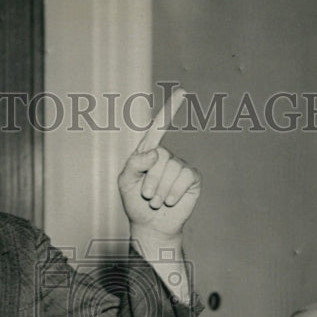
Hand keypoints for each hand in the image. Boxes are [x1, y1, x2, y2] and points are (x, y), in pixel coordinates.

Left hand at [118, 87, 200, 237]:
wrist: (151, 226)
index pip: (158, 127)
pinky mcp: (192, 179)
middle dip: (150, 180)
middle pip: (160, 157)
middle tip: (146, 196)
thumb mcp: (124, 183)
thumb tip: (156, 153)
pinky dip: (174, 192)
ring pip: (172, 169)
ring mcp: (180, 167)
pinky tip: (170, 201)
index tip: (182, 91)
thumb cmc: (135, 203)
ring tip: (156, 201)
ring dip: (160, 190)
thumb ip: (134, 164)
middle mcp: (166, 156)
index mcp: (148, 152)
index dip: (170, 110)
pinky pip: (185, 177)